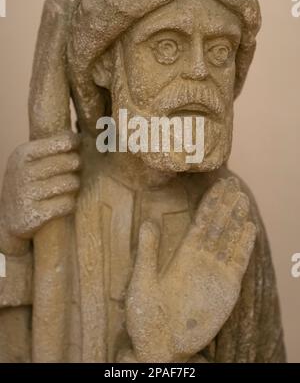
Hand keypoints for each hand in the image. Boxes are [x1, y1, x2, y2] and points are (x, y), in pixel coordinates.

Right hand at [0, 131, 79, 252]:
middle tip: (74, 169)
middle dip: (76, 165)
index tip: (77, 144)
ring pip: (71, 183)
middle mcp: (24, 172)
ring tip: (68, 187)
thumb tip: (79, 135)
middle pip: (70, 162)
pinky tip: (63, 203)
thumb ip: (50, 148)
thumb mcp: (29, 162)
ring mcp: (28, 194)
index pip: (59, 142)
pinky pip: (68, 204)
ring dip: (74, 185)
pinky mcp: (36, 215)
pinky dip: (69, 204)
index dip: (73, 142)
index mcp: (22, 154)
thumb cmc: (28, 184)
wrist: (10, 219)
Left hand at [126, 177, 256, 361]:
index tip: (217, 186)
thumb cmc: (146, 316)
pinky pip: (238, 262)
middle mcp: (201, 259)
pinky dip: (244, 245)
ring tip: (243, 200)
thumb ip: (147, 252)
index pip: (199, 223)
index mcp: (182, 255)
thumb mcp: (141, 280)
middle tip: (234, 184)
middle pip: (217, 226)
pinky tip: (249, 228)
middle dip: (225, 205)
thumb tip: (148, 221)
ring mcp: (215, 272)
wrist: (160, 346)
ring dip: (236, 220)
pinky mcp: (226, 288)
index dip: (209, 204)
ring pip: (229, 239)